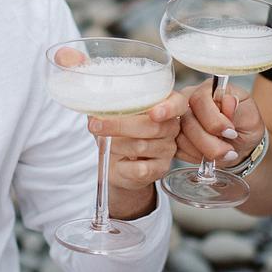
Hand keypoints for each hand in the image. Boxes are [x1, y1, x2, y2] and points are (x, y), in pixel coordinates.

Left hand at [89, 92, 187, 215]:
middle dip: (119, 125)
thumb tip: (93, 102)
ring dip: (115, 145)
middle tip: (95, 125)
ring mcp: (168, 149)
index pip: (177, 104)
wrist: (118, 165)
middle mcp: (171, 127)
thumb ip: (110, 106)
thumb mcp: (113, 115)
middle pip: (152, 126)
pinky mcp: (160, 169)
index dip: (168, 108)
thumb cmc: (117, 133)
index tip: (153, 113)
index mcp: (164, 106)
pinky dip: (121, 166)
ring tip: (104, 143)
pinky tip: (119, 162)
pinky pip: (139, 168)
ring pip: (141, 146)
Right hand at [175, 78, 264, 165]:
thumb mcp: (250, 115)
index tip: (230, 132)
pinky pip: (178, 151)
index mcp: (208, 89)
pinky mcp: (175, 137)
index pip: (199, 100)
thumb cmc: (245, 126)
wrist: (241, 145)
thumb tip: (228, 100)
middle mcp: (188, 101)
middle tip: (229, 150)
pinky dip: (196, 157)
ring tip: (222, 153)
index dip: (214, 120)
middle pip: (188, 121)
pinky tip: (209, 155)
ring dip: (205, 151)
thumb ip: (238, 108)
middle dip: (210, 142)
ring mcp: (179, 119)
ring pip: (182, 139)